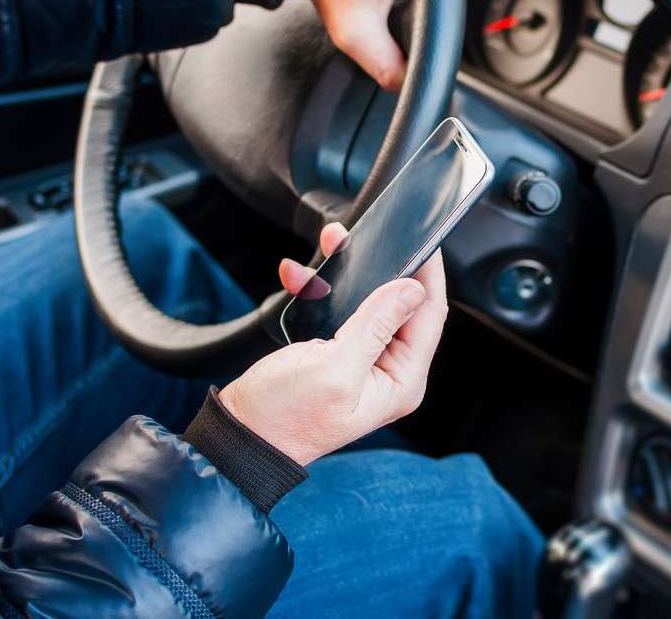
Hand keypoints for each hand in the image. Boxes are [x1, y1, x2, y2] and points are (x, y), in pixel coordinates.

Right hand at [218, 222, 448, 464]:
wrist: (240, 434)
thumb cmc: (283, 417)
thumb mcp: (334, 368)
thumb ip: (375, 325)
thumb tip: (412, 289)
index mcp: (400, 381)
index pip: (429, 316)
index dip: (428, 276)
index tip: (423, 241)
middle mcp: (388, 370)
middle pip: (402, 304)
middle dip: (382, 267)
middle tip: (363, 236)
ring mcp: (364, 360)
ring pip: (369, 300)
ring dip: (348, 273)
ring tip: (331, 246)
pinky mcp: (338, 351)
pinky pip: (340, 309)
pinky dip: (321, 290)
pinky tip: (301, 278)